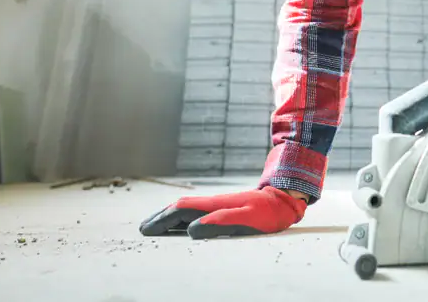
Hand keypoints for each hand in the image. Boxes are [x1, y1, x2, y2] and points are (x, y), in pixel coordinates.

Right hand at [139, 186, 306, 238]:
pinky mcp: (224, 207)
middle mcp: (213, 202)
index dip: (162, 220)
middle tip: (143, 228)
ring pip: (187, 208)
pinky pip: (197, 212)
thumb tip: (193, 229)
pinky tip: (182, 224)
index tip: (146, 230)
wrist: (284, 199)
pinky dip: (183, 218)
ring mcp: (218, 204)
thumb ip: (221, 223)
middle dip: (160, 217)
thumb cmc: (267, 213)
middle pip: (180, 207)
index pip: (181, 210)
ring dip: (169, 217)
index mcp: (214, 205)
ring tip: (155, 226)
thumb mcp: (246, 220)